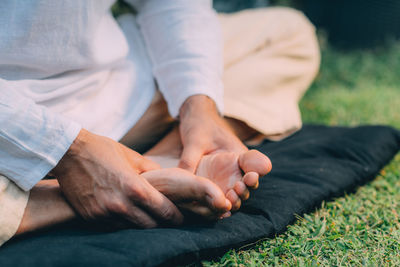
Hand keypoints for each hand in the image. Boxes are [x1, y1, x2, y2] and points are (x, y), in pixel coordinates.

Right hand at [52, 129, 182, 227]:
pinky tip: (127, 214)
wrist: (69, 153)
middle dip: (161, 223)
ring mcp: (104, 214)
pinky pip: (114, 226)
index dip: (176, 216)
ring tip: (148, 216)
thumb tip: (166, 180)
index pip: (164, 210)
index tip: (180, 218)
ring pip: (132, 228)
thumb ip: (152, 171)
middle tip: (167, 219)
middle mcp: (120, 205)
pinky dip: (123, 222)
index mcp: (135, 188)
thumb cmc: (103, 150)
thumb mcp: (133, 156)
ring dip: (141, 223)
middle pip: (150, 225)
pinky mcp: (91, 218)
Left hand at [178, 95, 271, 209]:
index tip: (250, 176)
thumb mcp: (194, 141)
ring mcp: (225, 181)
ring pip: (234, 196)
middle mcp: (235, 170)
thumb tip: (182, 178)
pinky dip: (218, 207)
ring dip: (233, 201)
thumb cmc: (199, 127)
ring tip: (227, 202)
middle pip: (246, 186)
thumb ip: (190, 159)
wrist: (192, 124)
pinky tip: (216, 213)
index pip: (255, 165)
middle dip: (244, 191)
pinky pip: (218, 200)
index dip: (256, 172)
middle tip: (236, 190)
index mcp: (238, 154)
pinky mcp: (213, 188)